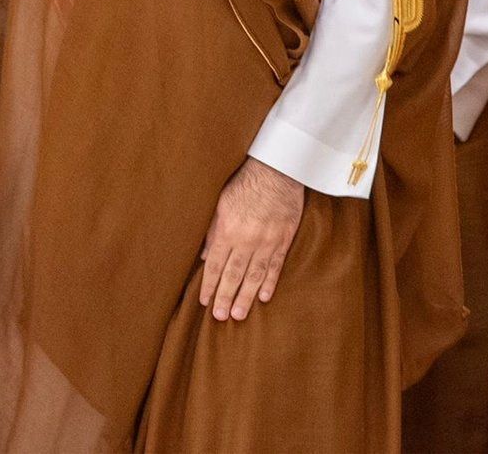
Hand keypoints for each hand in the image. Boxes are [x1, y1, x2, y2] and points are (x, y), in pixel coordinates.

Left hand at [199, 157, 303, 321]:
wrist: (277, 170)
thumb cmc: (244, 183)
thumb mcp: (220, 203)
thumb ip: (212, 230)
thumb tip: (206, 256)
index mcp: (228, 230)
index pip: (216, 265)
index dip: (210, 284)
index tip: (204, 301)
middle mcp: (246, 240)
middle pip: (234, 274)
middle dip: (225, 297)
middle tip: (220, 317)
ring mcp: (266, 242)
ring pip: (254, 275)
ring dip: (246, 297)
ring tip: (238, 314)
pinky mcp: (283, 240)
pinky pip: (275, 266)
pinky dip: (269, 283)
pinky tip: (264, 297)